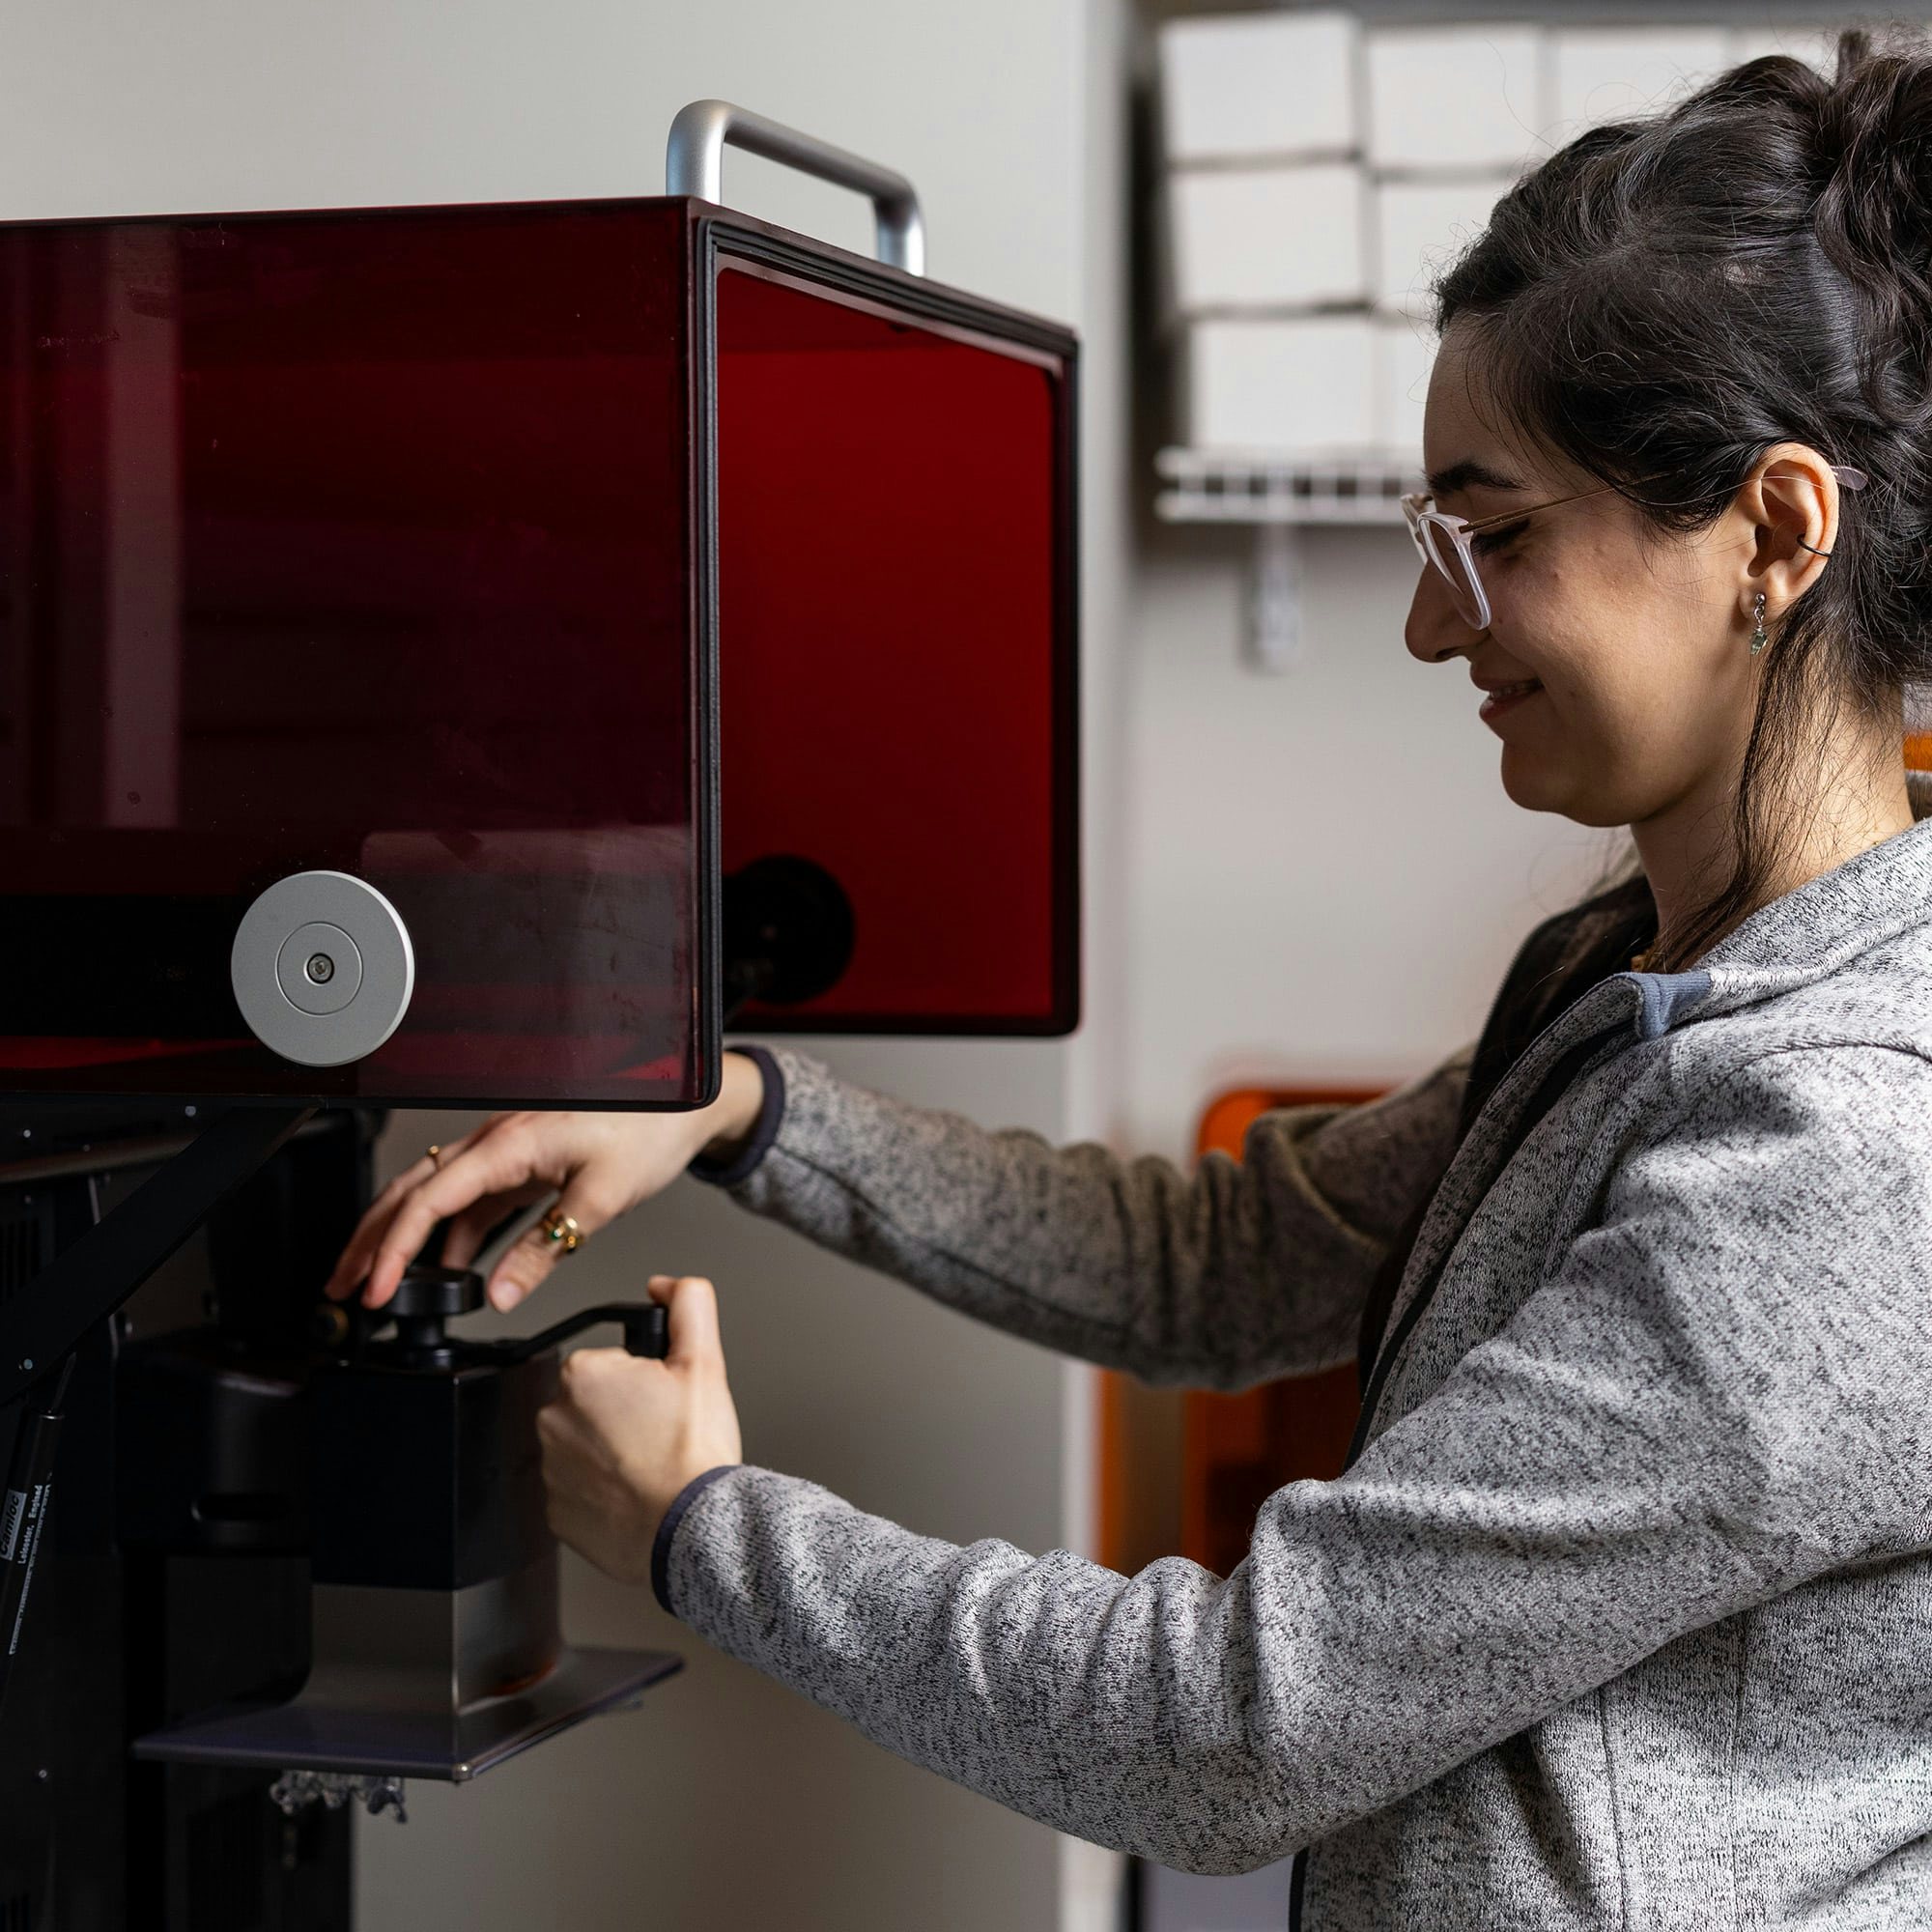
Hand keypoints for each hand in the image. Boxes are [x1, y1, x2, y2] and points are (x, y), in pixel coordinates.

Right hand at [323, 1052, 766, 1310]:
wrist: (684, 1103)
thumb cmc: (649, 1130)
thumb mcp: (600, 1199)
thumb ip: (546, 1248)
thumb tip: (500, 1292)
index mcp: (508, 1144)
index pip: (430, 1200)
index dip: (395, 1248)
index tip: (377, 1289)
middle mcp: (496, 1142)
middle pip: (413, 1192)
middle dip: (371, 1241)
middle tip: (341, 1287)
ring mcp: (506, 1152)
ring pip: (434, 1195)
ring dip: (402, 1237)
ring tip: (376, 1283)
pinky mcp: (522, 1163)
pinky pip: (470, 1201)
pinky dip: (448, 1235)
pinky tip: (444, 1269)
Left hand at [537, 1274, 742, 1582]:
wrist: (692, 1529)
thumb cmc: (693, 1453)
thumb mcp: (704, 1361)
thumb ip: (688, 1304)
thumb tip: (667, 1285)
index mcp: (582, 1375)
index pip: (610, 1363)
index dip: (643, 1379)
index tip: (663, 1401)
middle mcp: (554, 1419)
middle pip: (594, 1403)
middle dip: (624, 1413)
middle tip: (662, 1432)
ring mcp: (551, 1470)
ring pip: (585, 1446)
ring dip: (611, 1452)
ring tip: (652, 1465)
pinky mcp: (556, 1512)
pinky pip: (579, 1490)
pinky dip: (603, 1491)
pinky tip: (637, 1493)